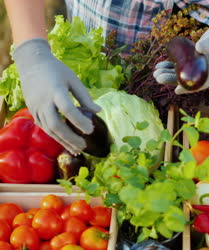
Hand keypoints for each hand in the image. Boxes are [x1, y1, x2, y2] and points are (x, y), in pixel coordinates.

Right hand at [13, 38, 100, 153]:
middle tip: (84, 146)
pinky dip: (55, 137)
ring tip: (77, 150)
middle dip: (70, 138)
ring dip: (63, 141)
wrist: (32, 63)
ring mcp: (35, 107)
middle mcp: (43, 101)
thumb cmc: (57, 70)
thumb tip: (98, 111)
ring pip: (48, 129)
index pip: (67, 109)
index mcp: (56, 90)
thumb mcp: (73, 80)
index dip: (80, 121)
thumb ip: (85, 97)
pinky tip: (67, 143)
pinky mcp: (32, 111)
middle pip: (55, 124)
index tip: (91, 129)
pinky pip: (44, 127)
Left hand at [154, 8, 208, 93]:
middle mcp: (207, 70)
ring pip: (183, 73)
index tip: (176, 90)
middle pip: (188, 79)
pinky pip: (182, 65)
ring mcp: (200, 65)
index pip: (202, 83)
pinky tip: (160, 64)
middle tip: (158, 77)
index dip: (189, 88)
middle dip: (172, 79)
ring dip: (169, 73)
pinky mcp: (195, 58)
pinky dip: (171, 65)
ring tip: (155, 72)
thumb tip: (197, 49)